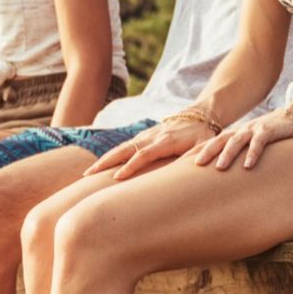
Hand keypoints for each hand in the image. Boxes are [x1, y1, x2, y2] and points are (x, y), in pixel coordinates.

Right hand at [86, 119, 209, 179]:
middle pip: (124, 149)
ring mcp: (146, 135)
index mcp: (166, 141)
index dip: (131, 166)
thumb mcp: (205, 144)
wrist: (200, 115)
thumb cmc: (203, 135)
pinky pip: (124, 147)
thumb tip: (194, 168)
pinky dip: (111, 156)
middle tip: (88, 175)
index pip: (144, 154)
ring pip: (121, 148)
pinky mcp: (144, 136)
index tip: (117, 178)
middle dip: (106, 162)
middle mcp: (152, 137)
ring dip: (104, 160)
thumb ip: (197, 155)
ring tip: (87, 174)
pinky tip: (101, 166)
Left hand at [196, 109, 292, 170]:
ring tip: (219, 168)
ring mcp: (254, 130)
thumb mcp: (252, 142)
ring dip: (227, 154)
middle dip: (206, 152)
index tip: (183, 163)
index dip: (197, 151)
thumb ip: (240, 152)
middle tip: (195, 165)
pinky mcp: (268, 131)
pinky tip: (248, 166)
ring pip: (236, 141)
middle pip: (219, 140)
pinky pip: (259, 143)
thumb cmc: (271, 135)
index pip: (211, 143)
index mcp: (234, 134)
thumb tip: (225, 171)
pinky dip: (253, 153)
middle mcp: (241, 131)